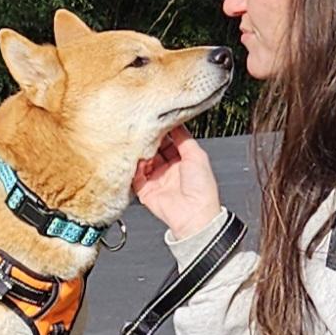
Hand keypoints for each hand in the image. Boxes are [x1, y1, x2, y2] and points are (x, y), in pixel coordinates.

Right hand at [133, 125, 221, 239]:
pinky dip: (133, 168)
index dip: (162, 131)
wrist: (194, 214)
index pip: (168, 141)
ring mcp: (156, 179)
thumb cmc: (201, 188)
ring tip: (138, 144)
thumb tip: (175, 123)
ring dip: (140, 152)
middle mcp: (169, 169)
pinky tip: (135, 159)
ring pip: (143, 161)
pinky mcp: (145, 191)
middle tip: (143, 130)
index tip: (155, 120)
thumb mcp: (196, 155)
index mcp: (183, 160)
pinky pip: (135, 177)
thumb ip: (184, 138)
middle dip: (148, 140)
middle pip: (154, 149)